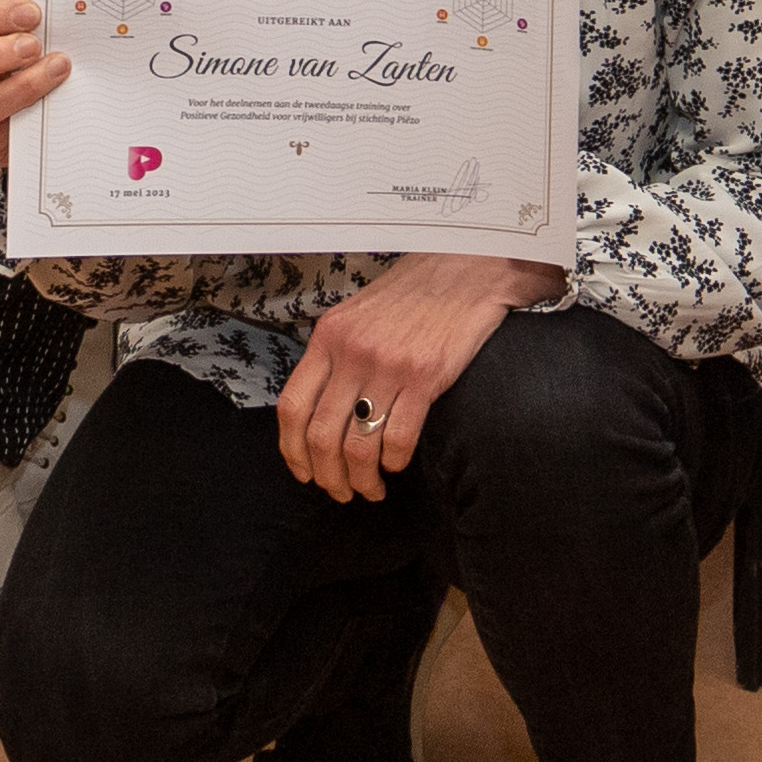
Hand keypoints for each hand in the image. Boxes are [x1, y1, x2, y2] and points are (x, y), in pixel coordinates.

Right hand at [0, 0, 67, 167]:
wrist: (8, 112)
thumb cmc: (3, 63)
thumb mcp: (0, 36)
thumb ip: (15, 26)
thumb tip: (48, 18)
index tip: (30, 14)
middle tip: (32, 46)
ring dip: (20, 87)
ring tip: (52, 70)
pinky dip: (24, 117)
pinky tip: (45, 102)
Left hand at [278, 251, 565, 503]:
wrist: (468, 268)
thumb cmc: (415, 293)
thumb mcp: (359, 314)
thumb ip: (336, 353)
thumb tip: (319, 405)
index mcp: (329, 337)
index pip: (292, 407)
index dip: (293, 451)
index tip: (304, 472)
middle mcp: (352, 352)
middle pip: (321, 435)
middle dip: (328, 477)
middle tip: (342, 492)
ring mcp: (388, 365)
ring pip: (358, 445)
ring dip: (361, 479)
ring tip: (372, 490)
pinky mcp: (426, 376)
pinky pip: (399, 438)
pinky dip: (394, 462)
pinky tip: (398, 464)